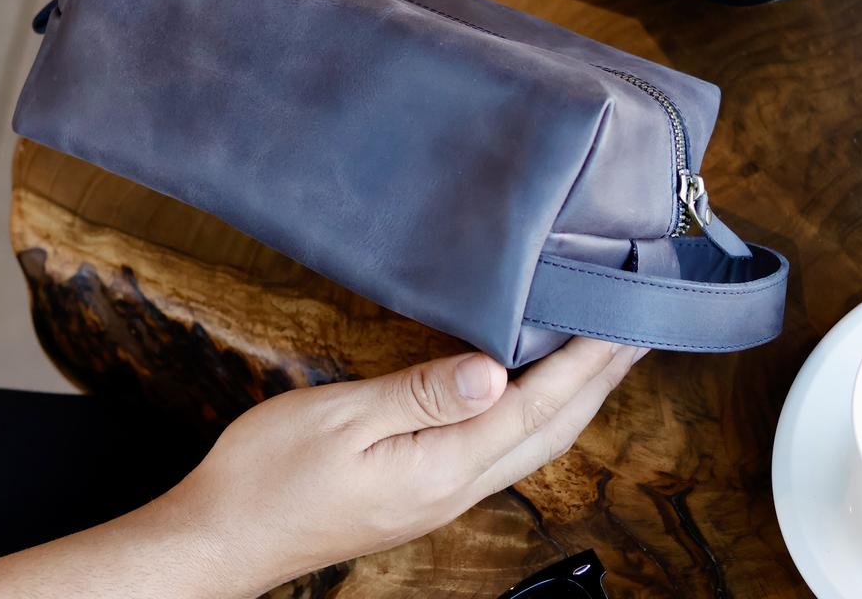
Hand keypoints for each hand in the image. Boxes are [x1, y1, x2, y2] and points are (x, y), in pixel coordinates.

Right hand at [0, 338, 642, 598]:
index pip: (536, 407)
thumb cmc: (271, 474)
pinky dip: (534, 415)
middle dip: (599, 382)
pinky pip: (501, 448)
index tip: (626, 326)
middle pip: (549, 430)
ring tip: (600, 360)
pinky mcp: (422, 491)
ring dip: (574, 399)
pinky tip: (531, 396)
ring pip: (531, 442)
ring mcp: (440, 494)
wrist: (225, 535)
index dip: (586, 364)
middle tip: (636, 336)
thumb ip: (421, 395)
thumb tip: (496, 371)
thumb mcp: (341, 420)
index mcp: (442, 465)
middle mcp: (455, 486)